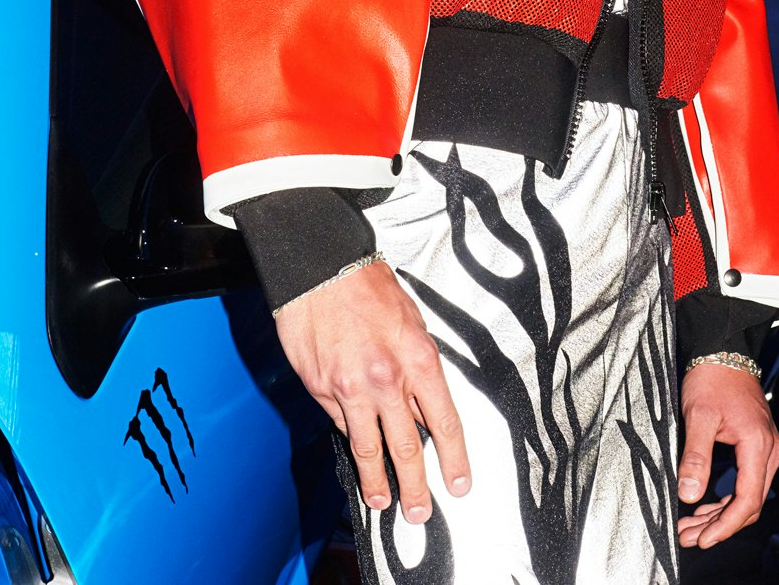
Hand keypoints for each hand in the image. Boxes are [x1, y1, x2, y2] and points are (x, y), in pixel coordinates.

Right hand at [274, 259, 470, 523]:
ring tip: (381, 500)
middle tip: (420, 511)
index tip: (459, 483)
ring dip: (376, 480)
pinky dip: (348, 437)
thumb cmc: (367, 285)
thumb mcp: (410, 321)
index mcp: (418, 359)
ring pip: (367, 448)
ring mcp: (350, 388)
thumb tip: (420, 407)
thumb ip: (417, 368)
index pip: (444, 422)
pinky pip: (338, 423)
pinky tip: (354, 449)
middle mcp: (386, 379)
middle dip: (416, 486)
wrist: (319, 266)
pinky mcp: (320, 388)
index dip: (453, 459)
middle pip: (406, 448)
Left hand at [676, 362, 778, 548]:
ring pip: (748, 494)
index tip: (704, 538)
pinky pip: (747, 481)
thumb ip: (695, 456)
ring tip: (692, 526)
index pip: (748, 499)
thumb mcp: (698, 415)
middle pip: (750, 503)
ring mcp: (766, 447)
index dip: (726, 525)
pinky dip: (727, 497)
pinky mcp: (757, 444)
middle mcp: (769, 449)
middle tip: (690, 536)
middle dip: (720, 525)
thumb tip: (689, 493)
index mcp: (758, 444)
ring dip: (721, 514)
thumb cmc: (712, 377)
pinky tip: (706, 506)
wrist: (723, 350)